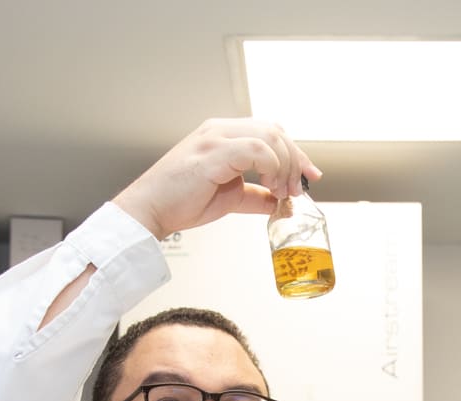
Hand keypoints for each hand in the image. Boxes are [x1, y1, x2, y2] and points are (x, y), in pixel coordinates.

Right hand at [112, 119, 318, 239]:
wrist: (150, 211)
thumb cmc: (180, 202)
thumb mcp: (229, 199)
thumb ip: (255, 197)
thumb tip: (279, 204)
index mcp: (223, 134)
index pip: (271, 132)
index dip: (296, 153)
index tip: (310, 176)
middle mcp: (219, 129)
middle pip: (275, 130)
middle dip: (295, 160)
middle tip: (296, 189)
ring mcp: (215, 137)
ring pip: (269, 136)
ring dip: (284, 166)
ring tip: (281, 192)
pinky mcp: (212, 152)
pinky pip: (255, 149)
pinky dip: (270, 168)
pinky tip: (269, 187)